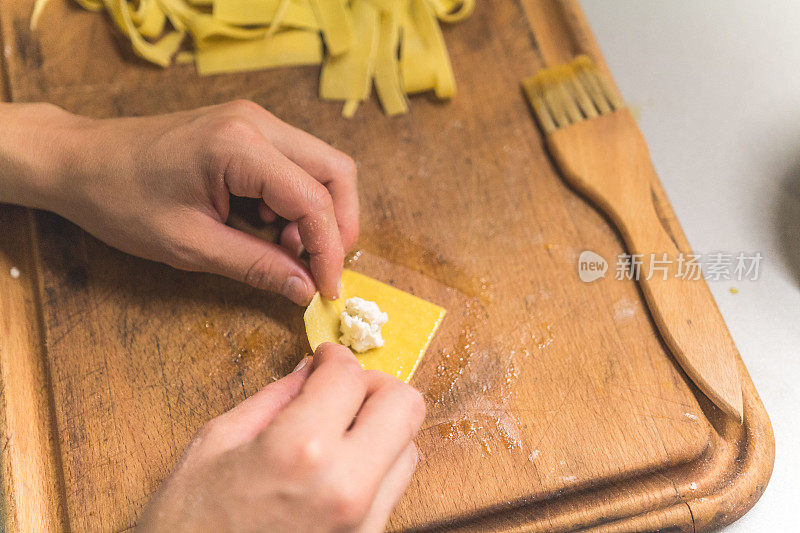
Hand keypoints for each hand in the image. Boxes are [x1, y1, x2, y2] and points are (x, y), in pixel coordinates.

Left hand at [0, 101, 357, 303]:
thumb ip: (256, 265)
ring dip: (317, 214)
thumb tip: (306, 289)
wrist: (78, 160)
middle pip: (336, 171)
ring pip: (322, 167)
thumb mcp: (189, 245)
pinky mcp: (248, 131)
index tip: (328, 290)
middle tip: (319, 268)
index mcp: (240, 146)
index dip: (329, 250)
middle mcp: (257, 122)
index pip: (314, 199)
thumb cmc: (120, 200)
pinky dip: (296, 203)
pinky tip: (268, 229)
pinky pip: (295, 166)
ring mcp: (254, 121)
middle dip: (338, 226)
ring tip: (284, 251)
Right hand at [137, 343, 425, 531]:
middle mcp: (346, 488)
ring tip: (336, 432)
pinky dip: (375, 466)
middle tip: (341, 390)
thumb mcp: (216, 444)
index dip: (336, 357)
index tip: (326, 358)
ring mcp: (363, 523)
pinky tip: (335, 467)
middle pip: (405, 407)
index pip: (350, 376)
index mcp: (301, 451)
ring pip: (408, 449)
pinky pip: (393, 490)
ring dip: (381, 428)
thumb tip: (310, 370)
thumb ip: (274, 399)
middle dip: (375, 386)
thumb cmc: (188, 526)